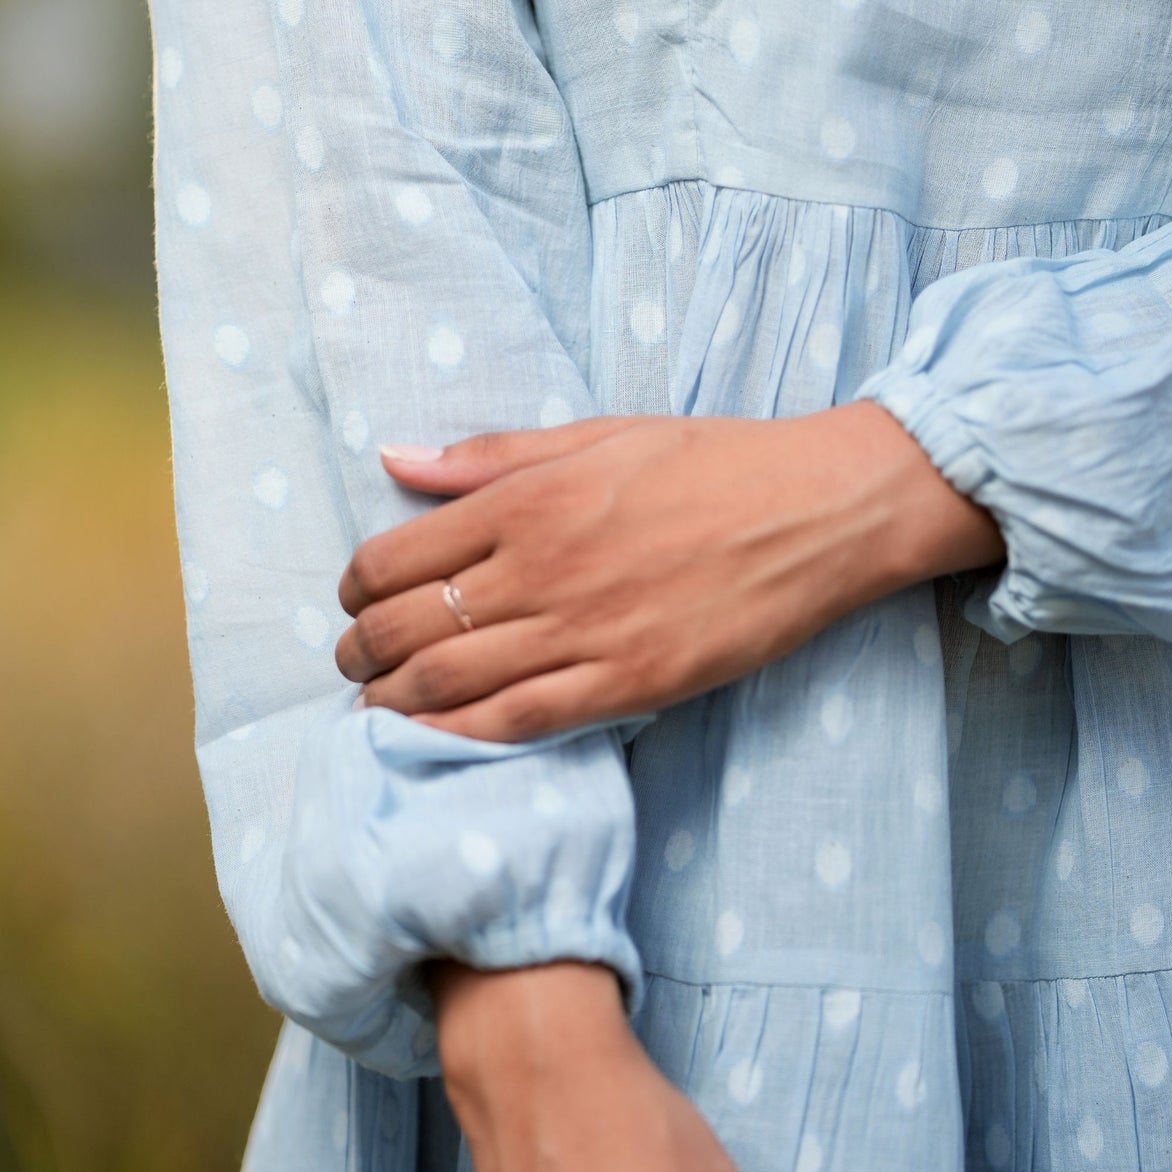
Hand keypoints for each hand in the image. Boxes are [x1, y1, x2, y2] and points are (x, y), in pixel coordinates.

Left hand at [335, 403, 1001, 740]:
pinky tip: (428, 739)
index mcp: (527, 498)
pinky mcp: (627, 683)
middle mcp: (540, 566)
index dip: (354, 588)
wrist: (817, 510)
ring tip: (376, 705)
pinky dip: (456, 735)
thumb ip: (489, 455)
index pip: (392, 558)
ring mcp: (583, 630)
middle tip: (354, 663)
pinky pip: (516, 721)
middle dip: (359, 653)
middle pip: (405, 627)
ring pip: (447, 682)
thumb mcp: (597, 433)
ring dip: (391, 701)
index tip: (356, 600)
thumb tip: (395, 458)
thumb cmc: (711, 462)